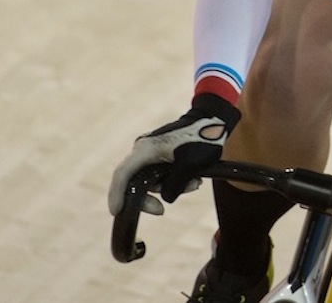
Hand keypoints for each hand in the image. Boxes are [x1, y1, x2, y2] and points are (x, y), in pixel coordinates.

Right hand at [107, 93, 239, 215]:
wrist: (215, 120)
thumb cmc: (203, 139)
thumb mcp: (190, 166)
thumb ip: (174, 185)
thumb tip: (165, 199)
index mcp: (145, 149)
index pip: (123, 173)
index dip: (116, 193)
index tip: (116, 211)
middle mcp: (143, 150)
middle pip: (136, 181)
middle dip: (152, 196)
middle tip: (161, 211)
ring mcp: (151, 153)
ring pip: (152, 180)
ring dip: (172, 187)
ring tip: (195, 183)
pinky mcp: (161, 156)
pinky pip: (162, 175)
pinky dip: (175, 181)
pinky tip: (194, 180)